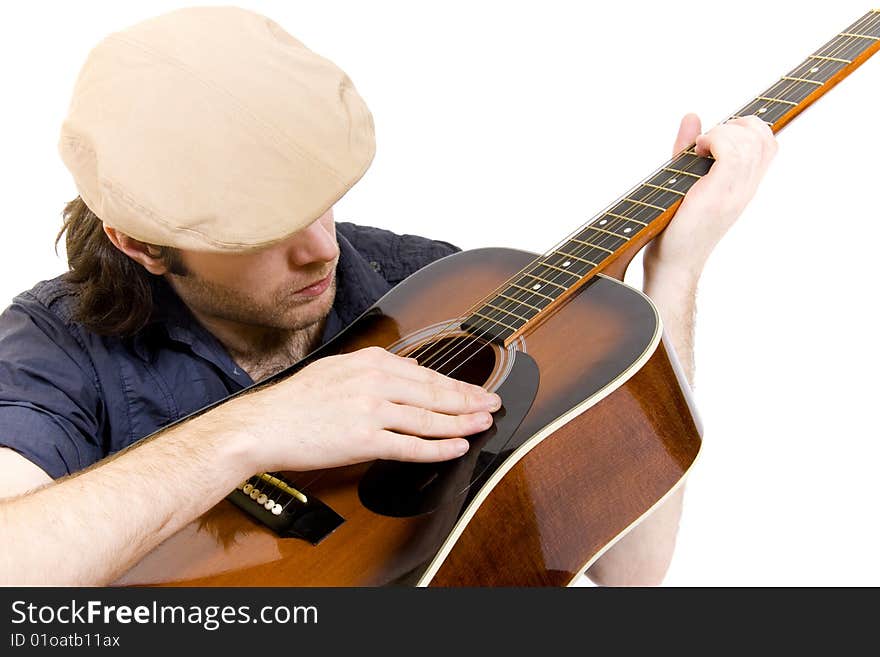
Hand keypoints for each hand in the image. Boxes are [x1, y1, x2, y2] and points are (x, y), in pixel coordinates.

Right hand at [218, 346, 500, 471]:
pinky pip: (410, 447)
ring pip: (428, 419)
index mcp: (370, 361)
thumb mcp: (338, 367)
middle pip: (434, 393)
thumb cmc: (295, 400)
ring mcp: (371, 411)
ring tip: (484, 424)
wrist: (264, 424)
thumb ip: (375, 366)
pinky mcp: (364, 441)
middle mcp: (375, 381)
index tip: (476, 390)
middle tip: (493, 404)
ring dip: (462, 423)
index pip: (425, 373)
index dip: (456, 384)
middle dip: (469, 400)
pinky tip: (458, 447)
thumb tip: (408, 367)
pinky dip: (439, 448)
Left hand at [644, 113, 777, 280]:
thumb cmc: (673, 231)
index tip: (716, 135)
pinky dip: (714, 140)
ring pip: (750, 142)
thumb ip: (687, 150)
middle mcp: (744, 190)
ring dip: (722, 132)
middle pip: (765, 137)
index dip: (749, 127)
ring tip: (699, 148)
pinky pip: (732, 153)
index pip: (769, 145)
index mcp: (742, 188)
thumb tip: (692, 116)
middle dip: (737, 124)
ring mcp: (734, 193)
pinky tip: (696, 151)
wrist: (671, 266)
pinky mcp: (718, 196)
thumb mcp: (682, 180)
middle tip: (707, 141)